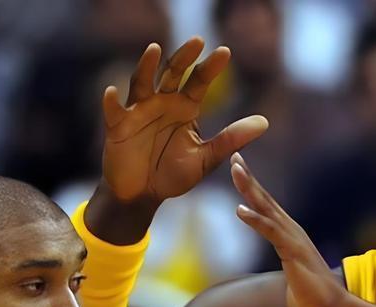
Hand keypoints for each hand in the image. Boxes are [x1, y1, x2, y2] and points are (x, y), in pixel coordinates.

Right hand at [102, 38, 267, 203]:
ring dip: (146, 66)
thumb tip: (265, 122)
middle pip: (172, 72)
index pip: (199, 81)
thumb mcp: (205, 159)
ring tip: (154, 50)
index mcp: (185, 107)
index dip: (211, 67)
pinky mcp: (118, 126)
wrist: (144, 195)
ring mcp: (138, 111)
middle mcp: (162, 102)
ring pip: (142, 82)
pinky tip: (111, 93)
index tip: (225, 53)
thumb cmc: (173, 175)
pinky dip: (111, 102)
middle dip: (184, 57)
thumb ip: (231, 139)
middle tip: (197, 41)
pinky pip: (113, 111)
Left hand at [230, 153, 343, 306]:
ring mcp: (292, 239)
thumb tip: (281, 271)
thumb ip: (284, 266)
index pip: (267, 206)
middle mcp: (291, 231)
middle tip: (234, 156)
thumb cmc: (309, 296)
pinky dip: (255, 219)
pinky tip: (240, 210)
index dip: (253, 187)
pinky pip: (271, 232)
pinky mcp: (292, 251)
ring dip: (251, 189)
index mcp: (288, 234)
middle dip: (249, 178)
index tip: (239, 167)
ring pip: (267, 209)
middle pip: (266, 200)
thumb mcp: (291, 274)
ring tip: (236, 171)